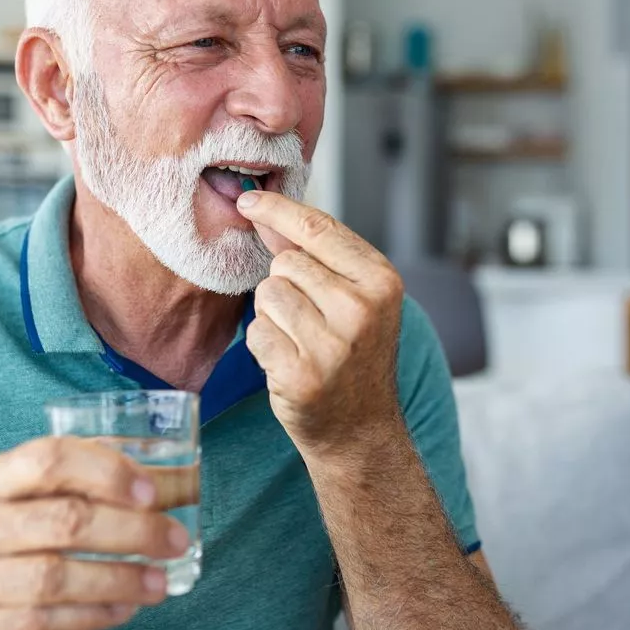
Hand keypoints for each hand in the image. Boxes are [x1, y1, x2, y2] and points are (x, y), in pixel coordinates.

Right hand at [0, 437, 189, 629]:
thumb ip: (59, 484)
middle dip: (134, 531)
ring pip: (60, 576)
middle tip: (177, 538)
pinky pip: (47, 621)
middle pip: (67, 521)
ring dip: (122, 579)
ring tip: (161, 581)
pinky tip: (125, 608)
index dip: (107, 470)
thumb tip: (157, 475)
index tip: (152, 490)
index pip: (49, 458)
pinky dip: (95, 614)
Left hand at [236, 190, 404, 456]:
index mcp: (381, 280)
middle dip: (285, 284)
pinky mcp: (301, 375)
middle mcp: (361, 309)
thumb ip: (311, 252)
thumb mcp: (351, 297)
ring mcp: (332, 344)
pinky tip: (290, 363)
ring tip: (301, 341)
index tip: (248, 199)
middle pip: (285, 262)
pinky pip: (257, 332)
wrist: (361, 430)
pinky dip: (265, 345)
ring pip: (267, 294)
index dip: (277, 209)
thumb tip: (264, 211)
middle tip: (311, 320)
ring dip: (273, 316)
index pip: (318, 227)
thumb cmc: (353, 356)